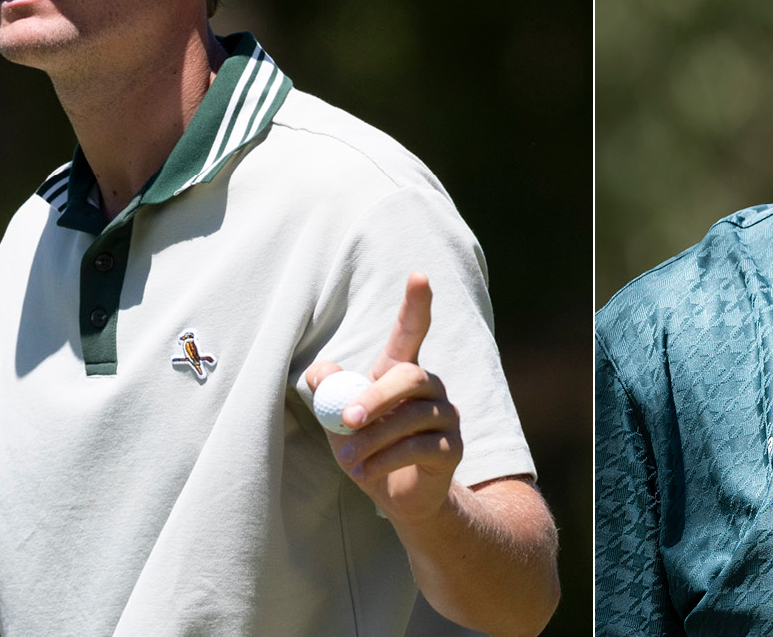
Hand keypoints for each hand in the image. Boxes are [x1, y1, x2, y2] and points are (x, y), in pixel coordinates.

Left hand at [304, 272, 463, 523]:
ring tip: (347, 459)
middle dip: (375, 397)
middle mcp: (431, 387)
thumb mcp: (338, 421)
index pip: (412, 330)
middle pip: (410, 376)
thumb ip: (330, 394)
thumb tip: (320, 373)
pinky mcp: (452, 448)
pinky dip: (386, 460)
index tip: (419, 275)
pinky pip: (420, 447)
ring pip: (412, 417)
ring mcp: (447, 416)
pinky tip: (365, 473)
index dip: (416, 303)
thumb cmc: (368, 449)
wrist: (398, 497)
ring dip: (373, 439)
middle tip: (346, 419)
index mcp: (402, 371)